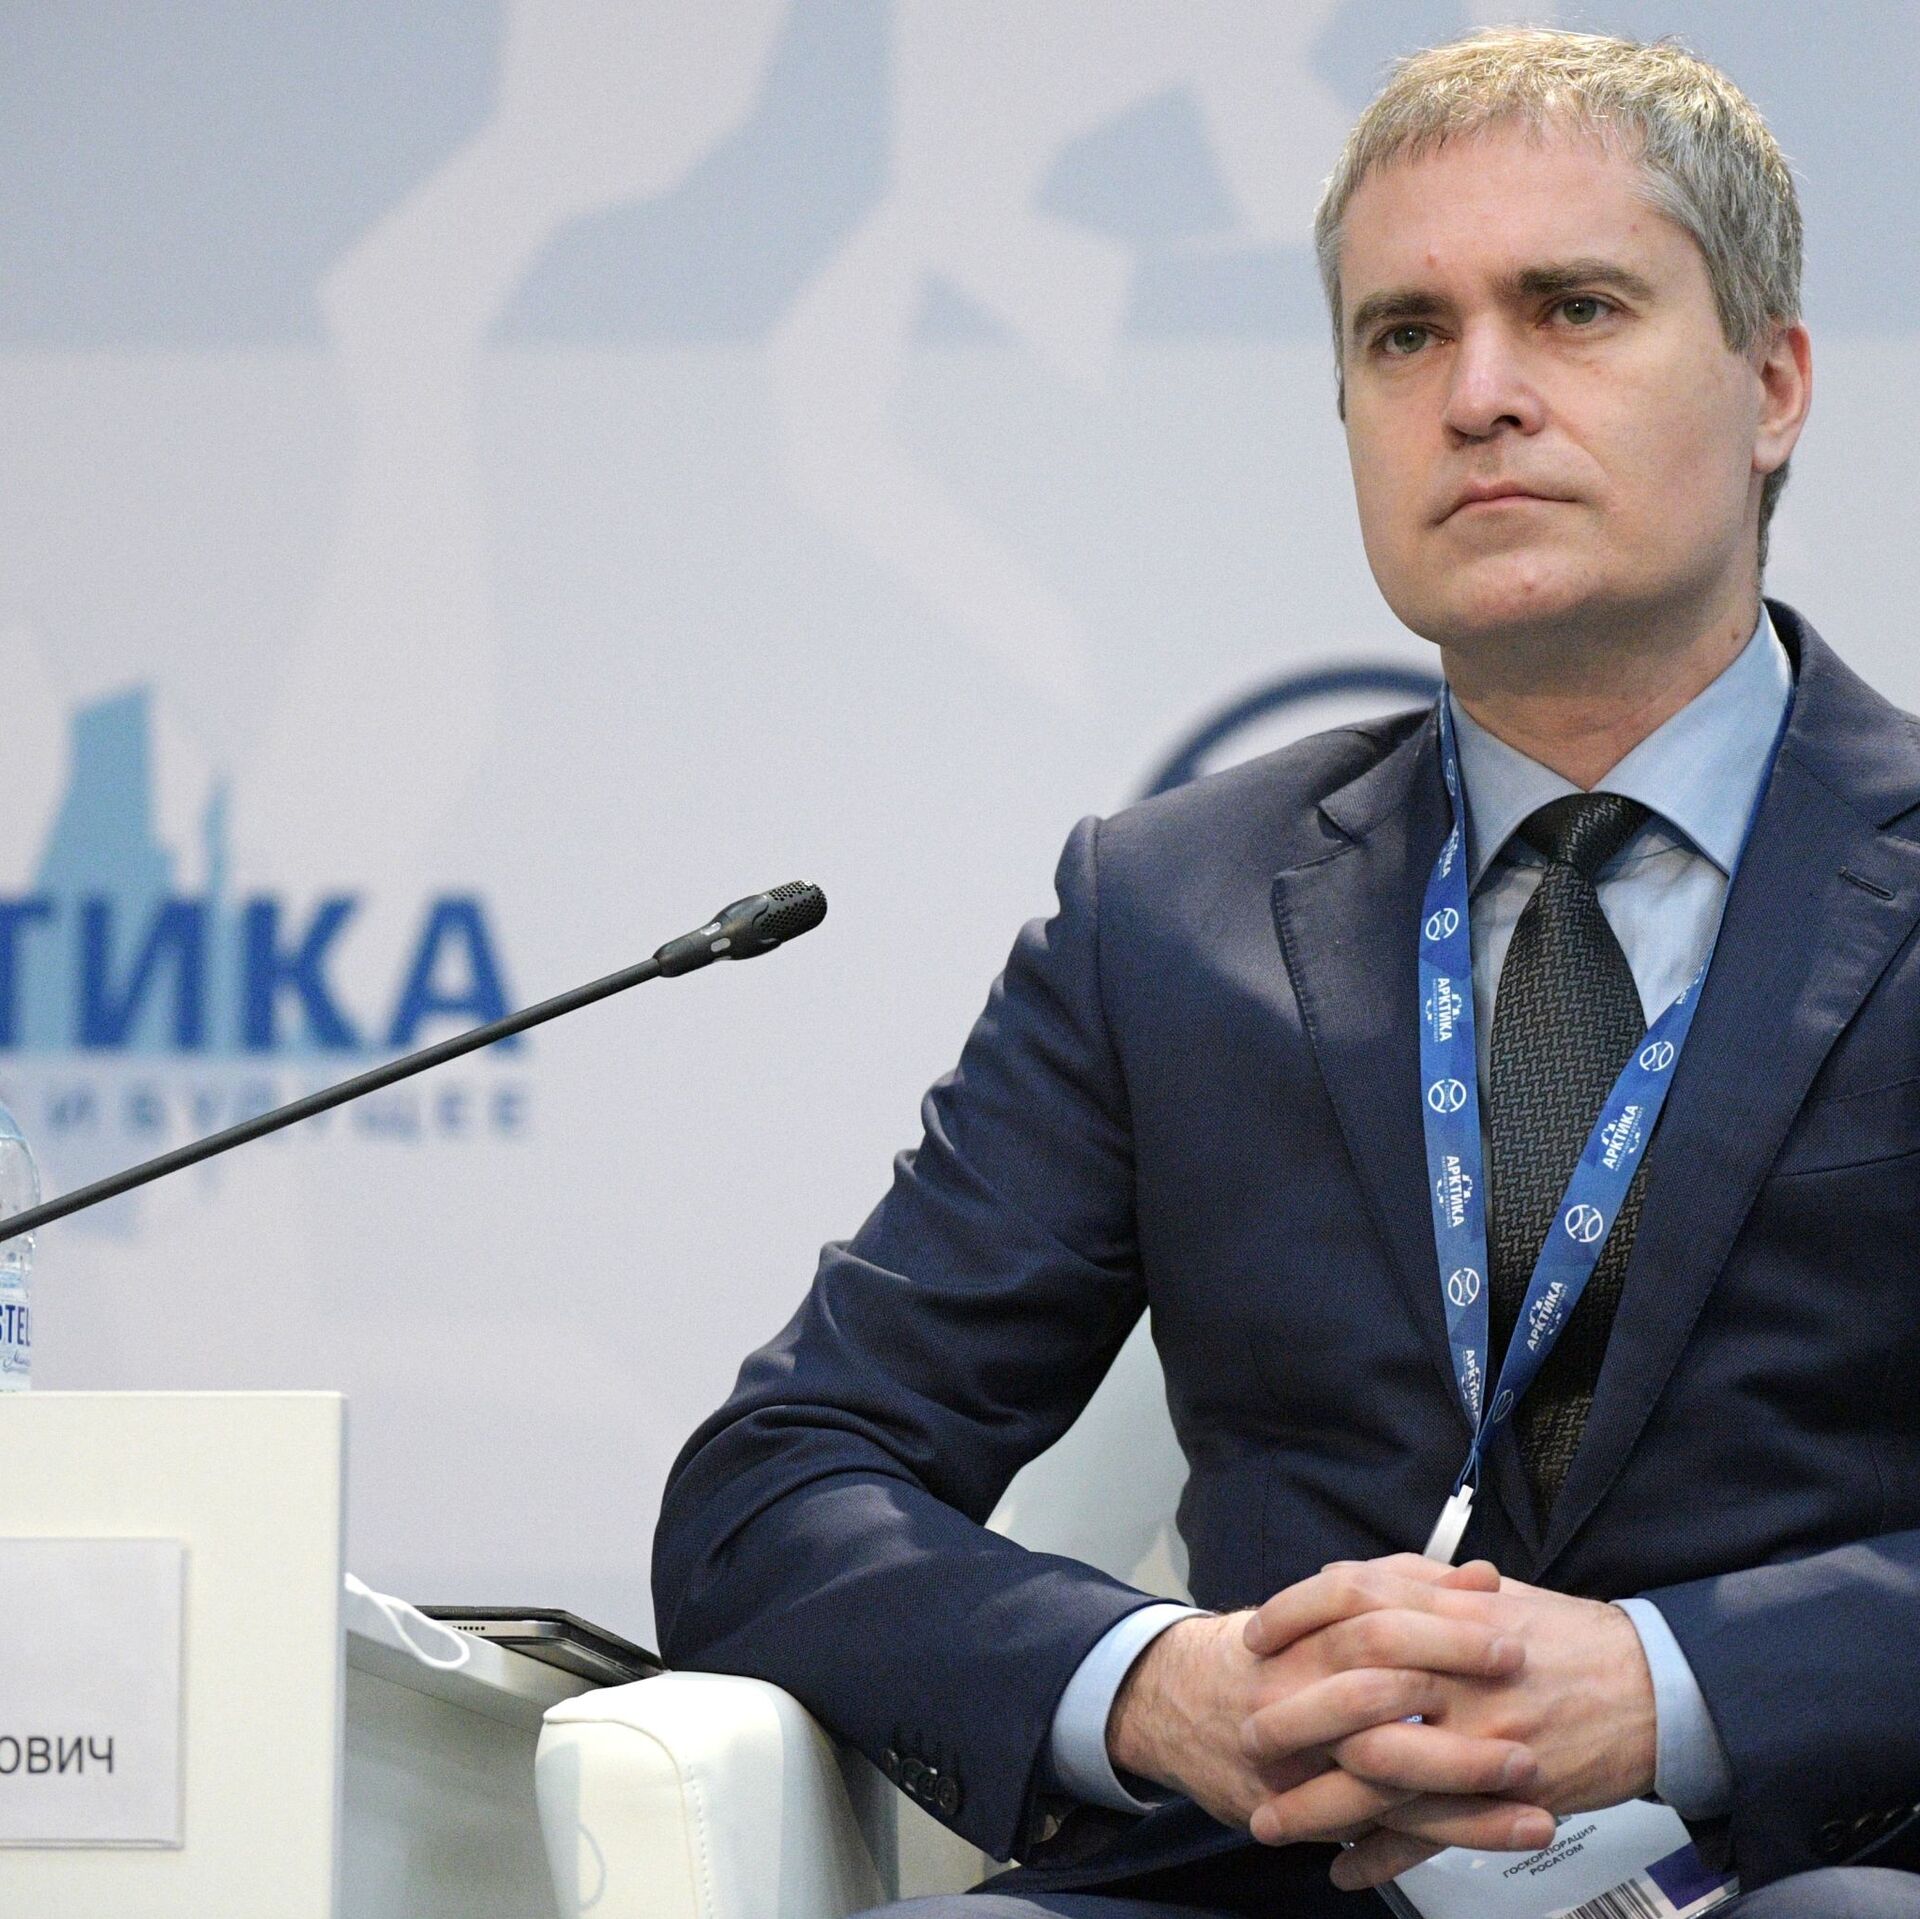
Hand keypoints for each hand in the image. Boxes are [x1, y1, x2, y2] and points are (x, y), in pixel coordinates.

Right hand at [1106, 1554, 1545, 1850]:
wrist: (1176, 1708)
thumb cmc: (1265, 1654)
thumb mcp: (1324, 1608)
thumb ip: (1399, 1588)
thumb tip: (1481, 1578)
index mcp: (1302, 1640)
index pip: (1370, 1623)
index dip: (1438, 1627)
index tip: (1502, 1626)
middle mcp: (1296, 1700)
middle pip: (1377, 1698)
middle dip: (1454, 1700)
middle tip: (1521, 1700)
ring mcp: (1304, 1765)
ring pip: (1389, 1778)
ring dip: (1469, 1785)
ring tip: (1536, 1783)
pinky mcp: (1317, 1816)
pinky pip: (1392, 1832)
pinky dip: (1454, 1833)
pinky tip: (1510, 1831)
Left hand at [1241, 1563, 1657, 1889]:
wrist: (1653, 1685)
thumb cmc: (1565, 1637)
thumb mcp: (1488, 1595)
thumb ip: (1417, 1586)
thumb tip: (1345, 1581)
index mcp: (1448, 1613)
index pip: (1350, 1599)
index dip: (1294, 1616)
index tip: (1253, 1636)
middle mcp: (1456, 1671)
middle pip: (1351, 1691)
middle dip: (1290, 1717)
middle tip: (1244, 1736)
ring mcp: (1478, 1737)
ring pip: (1380, 1774)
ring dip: (1318, 1805)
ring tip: (1269, 1821)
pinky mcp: (1503, 1795)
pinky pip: (1431, 1836)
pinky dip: (1382, 1857)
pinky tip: (1344, 1870)